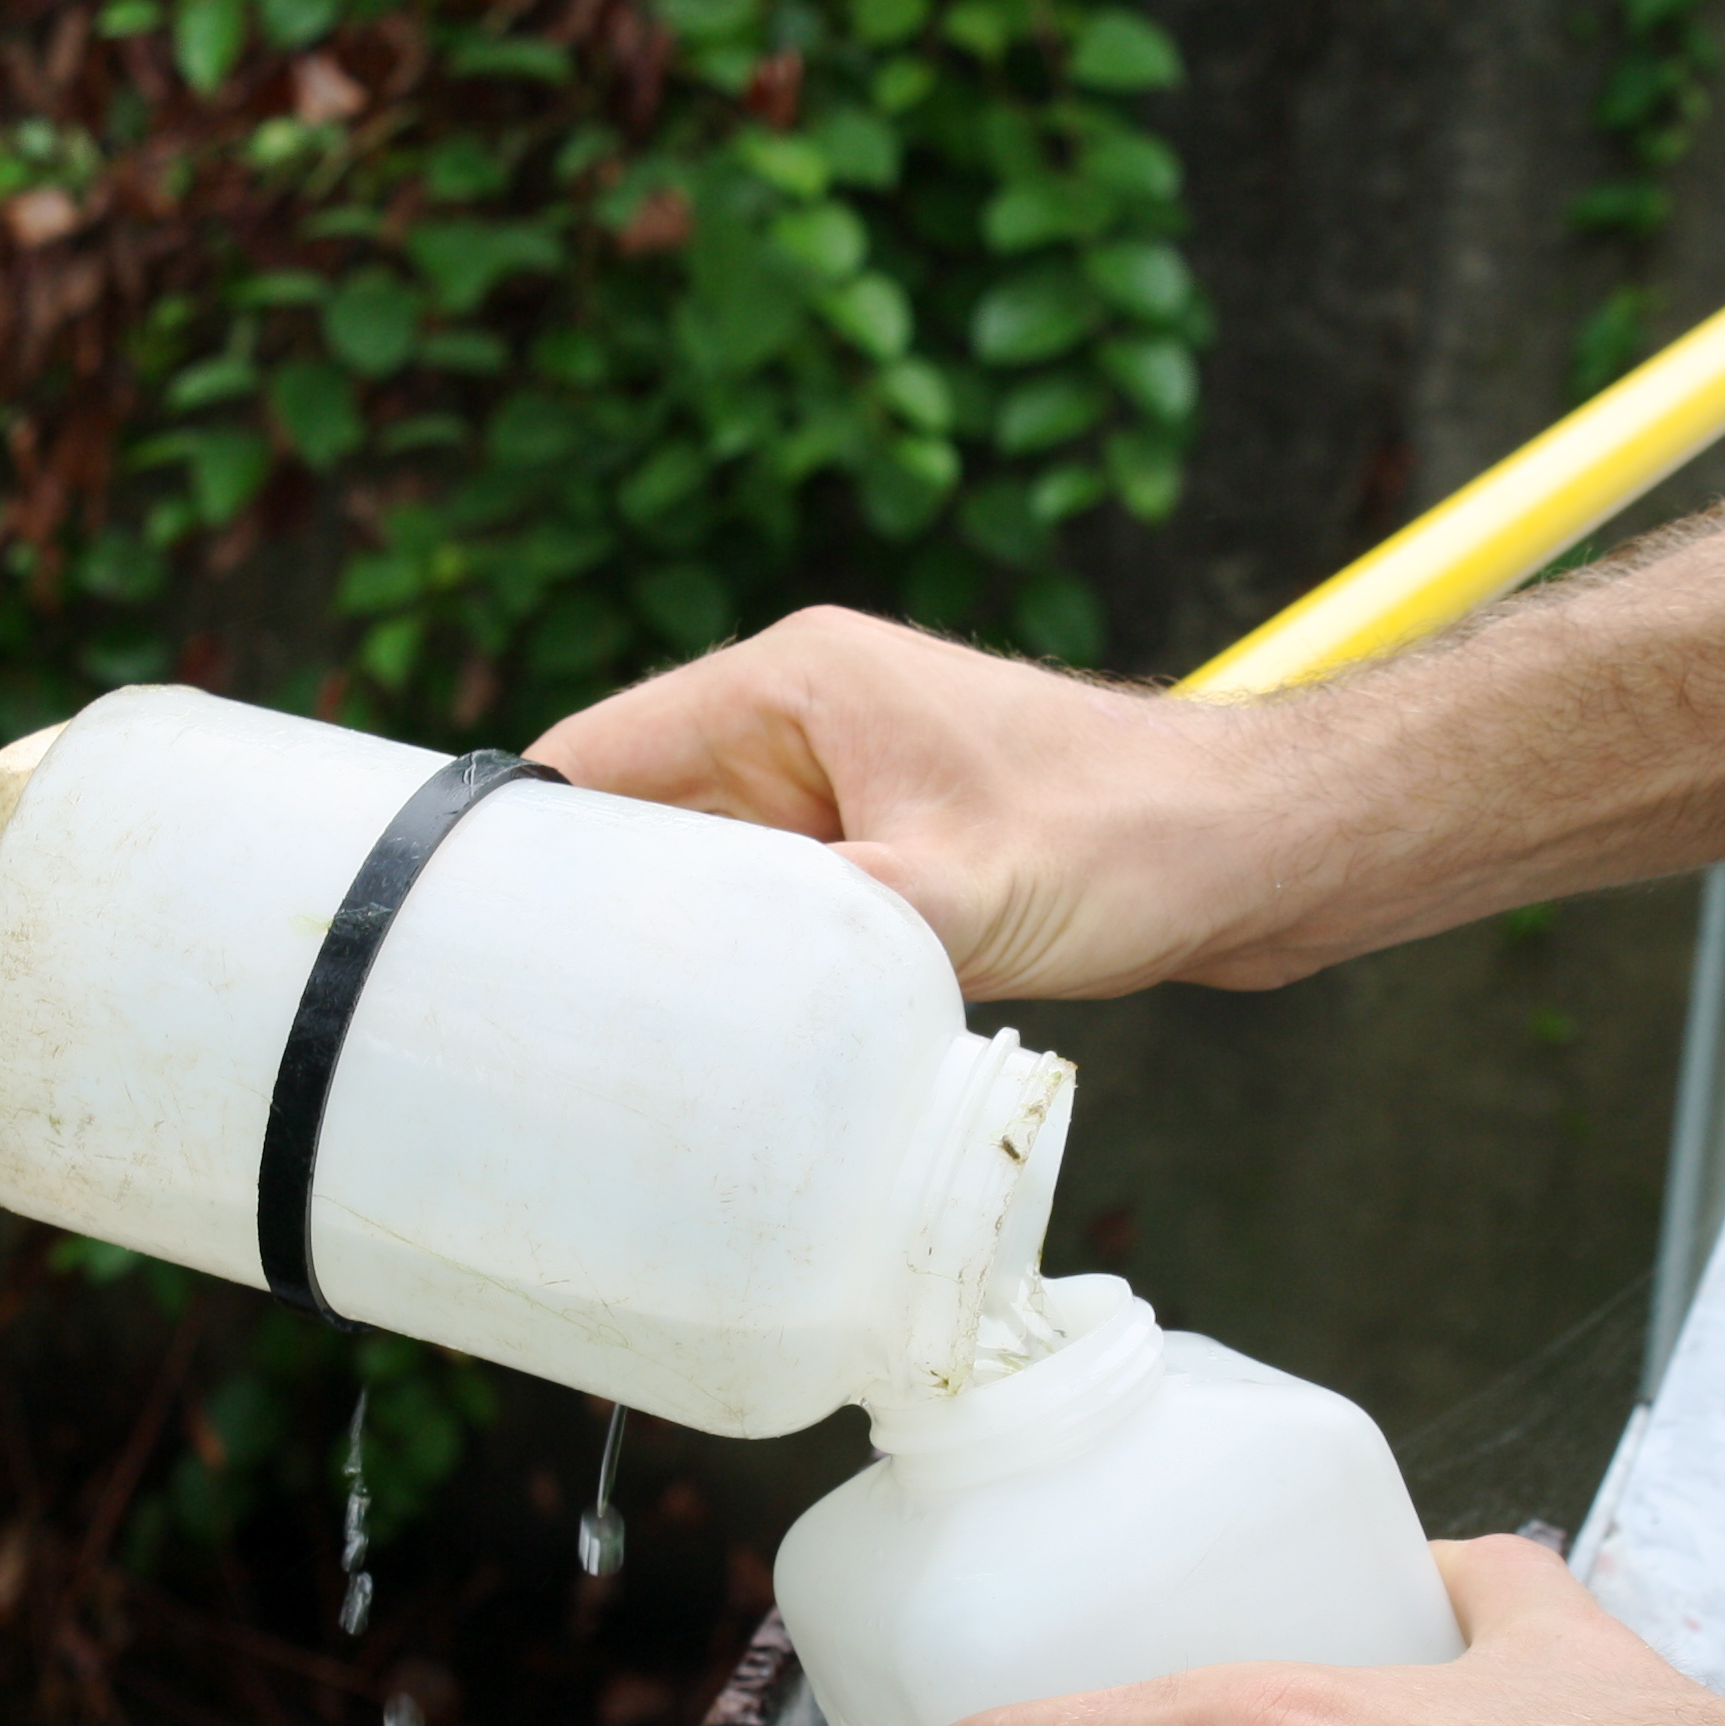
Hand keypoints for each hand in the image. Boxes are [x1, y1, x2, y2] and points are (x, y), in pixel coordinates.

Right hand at [526, 606, 1371, 999]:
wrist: (1266, 848)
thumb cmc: (1138, 837)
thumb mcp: (966, 896)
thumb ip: (833, 935)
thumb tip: (716, 1000)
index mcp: (797, 680)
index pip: (603, 752)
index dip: (526, 839)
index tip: (458, 932)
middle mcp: (804, 720)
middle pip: (641, 820)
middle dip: (591, 911)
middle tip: (521, 1020)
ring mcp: (847, 788)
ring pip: (710, 877)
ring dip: (676, 948)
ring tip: (602, 1045)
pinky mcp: (891, 851)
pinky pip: (780, 913)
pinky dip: (752, 969)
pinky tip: (725, 1044)